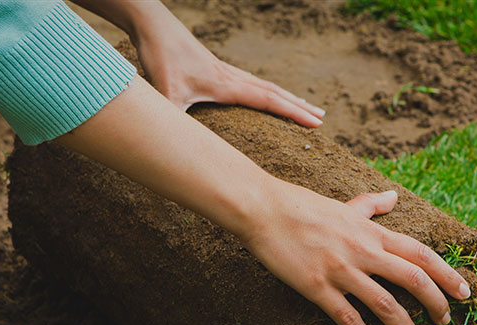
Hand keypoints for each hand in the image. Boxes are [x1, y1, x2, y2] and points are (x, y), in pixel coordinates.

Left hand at [127, 3, 324, 126]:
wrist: (154, 26)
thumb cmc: (161, 58)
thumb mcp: (165, 95)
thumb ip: (173, 121)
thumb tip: (175, 147)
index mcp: (226, 85)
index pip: (269, 100)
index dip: (294, 113)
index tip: (316, 123)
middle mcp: (231, 77)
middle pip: (274, 92)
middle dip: (299, 106)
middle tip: (322, 118)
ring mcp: (225, 71)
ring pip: (264, 85)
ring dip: (286, 97)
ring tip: (304, 106)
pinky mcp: (216, 68)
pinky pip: (250, 82)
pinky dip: (266, 90)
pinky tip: (265, 94)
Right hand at [240, 184, 471, 324]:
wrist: (262, 209)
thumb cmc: (301, 206)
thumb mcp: (343, 205)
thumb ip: (371, 205)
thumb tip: (393, 197)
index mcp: (371, 231)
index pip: (421, 253)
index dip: (446, 274)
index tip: (464, 292)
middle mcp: (362, 250)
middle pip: (413, 279)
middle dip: (436, 303)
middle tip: (445, 322)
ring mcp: (340, 270)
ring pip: (385, 304)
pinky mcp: (317, 288)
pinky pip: (349, 319)